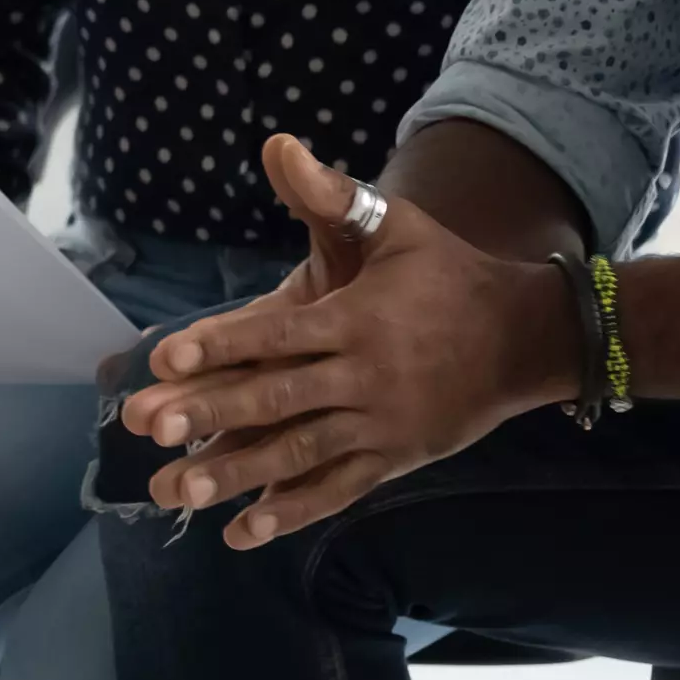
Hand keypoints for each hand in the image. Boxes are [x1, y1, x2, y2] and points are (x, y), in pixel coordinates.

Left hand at [115, 134, 577, 548]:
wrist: (529, 338)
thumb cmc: (450, 273)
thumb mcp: (397, 225)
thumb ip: (333, 195)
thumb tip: (277, 146)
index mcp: (356, 320)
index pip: (276, 332)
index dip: (220, 344)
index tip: (164, 358)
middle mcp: (364, 377)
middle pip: (277, 397)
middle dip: (210, 414)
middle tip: (150, 429)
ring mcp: (379, 425)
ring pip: (299, 454)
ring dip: (236, 475)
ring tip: (177, 493)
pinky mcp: (394, 459)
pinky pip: (338, 491)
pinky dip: (292, 513)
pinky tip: (243, 533)